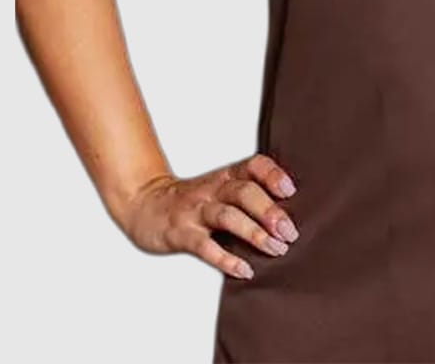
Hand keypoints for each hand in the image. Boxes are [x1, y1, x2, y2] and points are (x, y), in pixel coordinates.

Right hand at [116, 153, 299, 279]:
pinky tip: (244, 270)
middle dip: (270, 211)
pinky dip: (226, 259)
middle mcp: (212, 190)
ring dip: (255, 233)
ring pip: (228, 216)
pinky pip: (205, 246)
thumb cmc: (192, 200)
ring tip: (275, 248)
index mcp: (225, 176)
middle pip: (244, 192)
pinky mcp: (181, 234)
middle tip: (290, 231)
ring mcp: (196, 211)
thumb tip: (287, 213)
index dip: (272, 174)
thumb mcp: (219, 187)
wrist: (144, 205)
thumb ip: (247, 193)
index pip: (253, 165)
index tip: (290, 190)